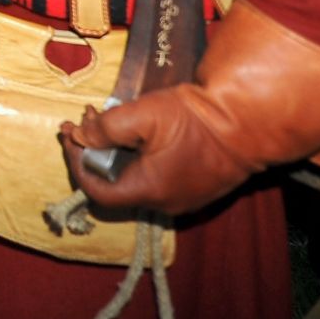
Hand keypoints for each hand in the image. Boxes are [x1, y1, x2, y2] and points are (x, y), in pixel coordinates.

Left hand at [61, 87, 252, 215]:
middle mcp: (165, 203)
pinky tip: (136, 132)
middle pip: (114, 185)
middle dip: (94, 153)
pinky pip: (157, 177)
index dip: (76, 162)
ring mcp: (184, 197)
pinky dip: (138, 156)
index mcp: (148, 191)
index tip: (70, 134)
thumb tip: (81, 137)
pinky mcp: (196, 186)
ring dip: (115, 152)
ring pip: (135, 180)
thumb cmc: (197, 119)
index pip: (96, 190)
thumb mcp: (143, 115)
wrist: (249, 121)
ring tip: (105, 120)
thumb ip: (105, 129)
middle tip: (85, 122)